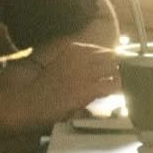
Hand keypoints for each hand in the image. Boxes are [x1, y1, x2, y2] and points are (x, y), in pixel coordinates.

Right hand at [0, 40, 119, 128]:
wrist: (28, 102)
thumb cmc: (41, 87)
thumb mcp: (57, 65)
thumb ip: (74, 62)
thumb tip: (92, 65)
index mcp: (72, 49)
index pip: (101, 49)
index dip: (112, 57)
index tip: (117, 64)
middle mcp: (81, 57)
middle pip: (111, 57)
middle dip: (119, 66)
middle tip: (124, 75)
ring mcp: (85, 73)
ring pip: (114, 70)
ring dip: (120, 77)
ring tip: (122, 84)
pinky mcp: (88, 90)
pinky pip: (112, 86)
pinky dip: (117, 89)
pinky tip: (117, 93)